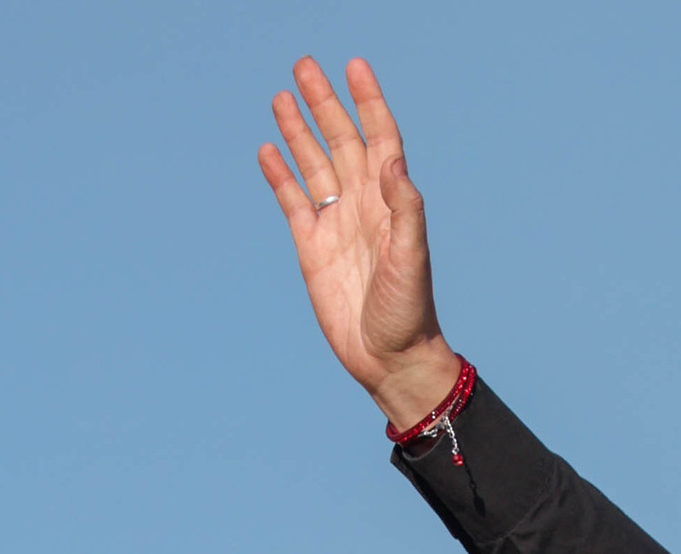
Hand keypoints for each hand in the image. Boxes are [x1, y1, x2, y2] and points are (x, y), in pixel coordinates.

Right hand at [258, 56, 458, 434]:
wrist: (390, 359)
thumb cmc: (409, 311)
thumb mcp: (412, 256)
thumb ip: (404, 205)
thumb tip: (389, 158)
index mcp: (389, 202)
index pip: (380, 139)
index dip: (368, 102)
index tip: (354, 67)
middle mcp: (362, 205)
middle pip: (340, 141)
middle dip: (324, 104)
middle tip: (304, 67)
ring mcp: (335, 224)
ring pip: (314, 165)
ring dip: (299, 132)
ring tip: (282, 97)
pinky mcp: (312, 248)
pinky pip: (293, 202)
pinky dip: (280, 176)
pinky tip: (268, 151)